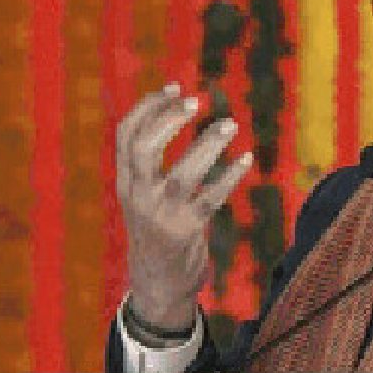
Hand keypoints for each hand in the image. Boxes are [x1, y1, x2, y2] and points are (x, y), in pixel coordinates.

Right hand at [116, 83, 252, 328]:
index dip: (148, 106)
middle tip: (195, 101)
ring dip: (207, 145)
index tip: (174, 87)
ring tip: (230, 125)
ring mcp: (162, 215)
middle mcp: (138, 196)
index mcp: (126, 183)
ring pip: (181, 174)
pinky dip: (230, 177)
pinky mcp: (186, 232)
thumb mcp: (142, 197)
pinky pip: (211, 199)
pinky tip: (246, 159)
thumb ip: (149, 166)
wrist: (157, 285)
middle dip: (168, 120)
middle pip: (143, 149)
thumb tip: (171, 115)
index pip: (125, 135)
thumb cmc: (156, 231)